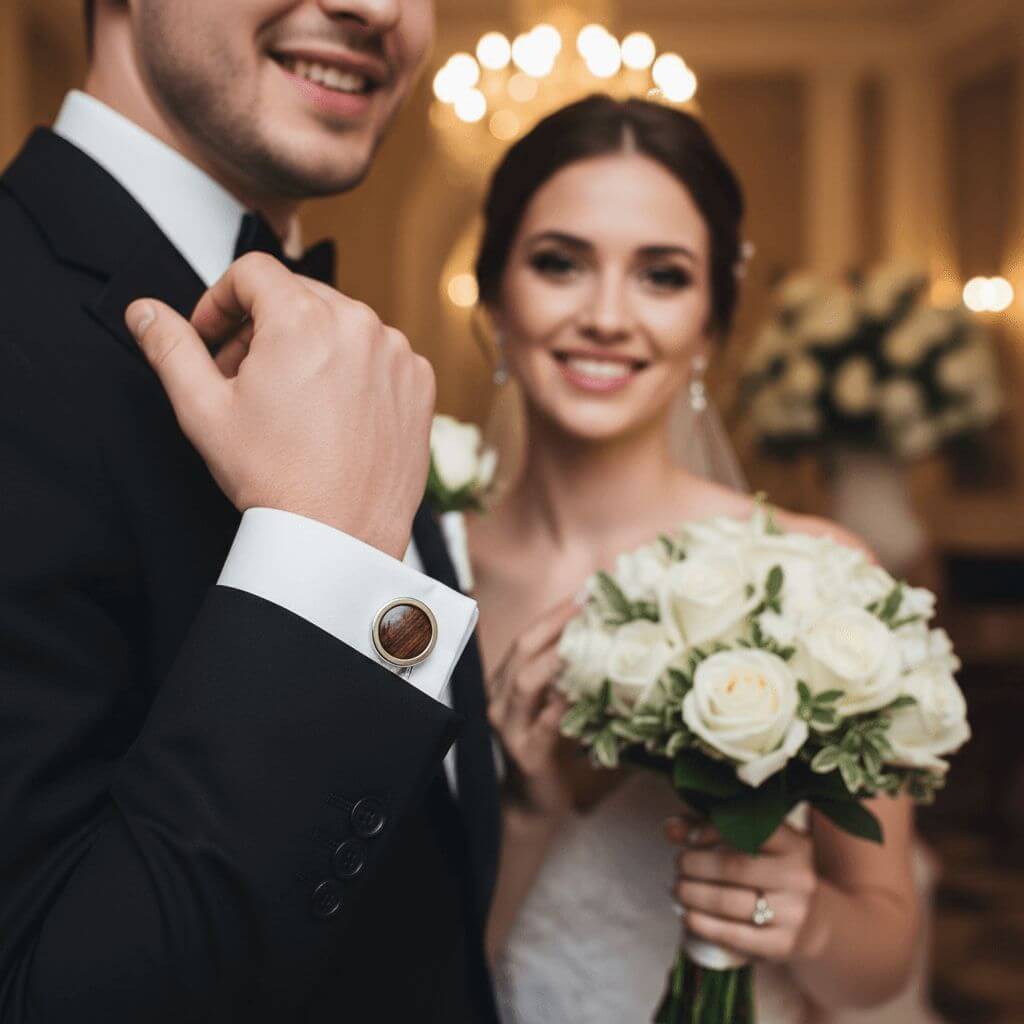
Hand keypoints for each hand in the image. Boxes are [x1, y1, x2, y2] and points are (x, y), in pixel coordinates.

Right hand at [125, 254, 435, 558]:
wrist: (339, 535)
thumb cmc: (274, 478)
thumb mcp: (204, 410)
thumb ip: (171, 348)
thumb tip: (144, 311)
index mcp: (303, 319)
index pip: (253, 272)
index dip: (221, 299)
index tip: (213, 337)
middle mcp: (358, 324)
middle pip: (298, 295)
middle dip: (264, 326)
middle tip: (245, 378)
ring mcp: (396, 352)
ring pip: (341, 323)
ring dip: (310, 346)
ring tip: (290, 401)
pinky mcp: (419, 381)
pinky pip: (379, 353)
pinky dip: (353, 368)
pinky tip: (333, 412)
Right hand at [488, 598, 580, 820]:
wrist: (535, 800)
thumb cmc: (550, 744)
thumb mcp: (556, 702)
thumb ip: (569, 673)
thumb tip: (606, 633)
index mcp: (507, 680)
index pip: (527, 638)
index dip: (554, 614)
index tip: (585, 592)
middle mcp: (500, 698)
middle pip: (522, 652)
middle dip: (554, 625)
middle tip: (587, 606)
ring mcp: (509, 727)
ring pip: (524, 684)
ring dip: (554, 660)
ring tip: (581, 642)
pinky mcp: (525, 754)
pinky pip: (541, 726)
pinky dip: (558, 708)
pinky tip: (576, 694)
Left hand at [665, 813, 820, 960]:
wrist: (813, 921)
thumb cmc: (771, 872)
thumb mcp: (754, 845)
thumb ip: (710, 828)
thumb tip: (670, 829)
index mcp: (793, 843)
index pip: (750, 829)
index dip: (712, 830)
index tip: (689, 838)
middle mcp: (798, 876)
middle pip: (735, 867)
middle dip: (696, 864)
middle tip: (678, 864)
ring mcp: (794, 913)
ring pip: (731, 902)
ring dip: (693, 894)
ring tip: (677, 889)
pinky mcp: (783, 944)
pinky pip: (736, 935)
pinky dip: (705, 925)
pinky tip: (687, 916)